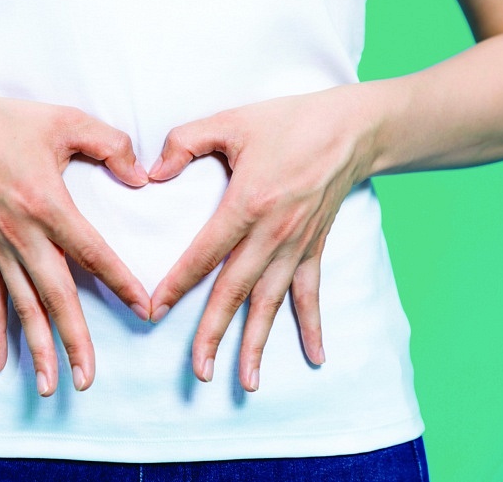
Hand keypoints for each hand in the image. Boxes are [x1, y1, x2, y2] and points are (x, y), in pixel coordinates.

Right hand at [0, 87, 150, 396]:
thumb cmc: (8, 123)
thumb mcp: (66, 121)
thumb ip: (111, 145)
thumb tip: (141, 178)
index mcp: (48, 205)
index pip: (92, 253)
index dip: (120, 283)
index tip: (144, 310)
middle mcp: (23, 236)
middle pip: (55, 296)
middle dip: (74, 339)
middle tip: (88, 378)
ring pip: (23, 307)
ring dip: (37, 348)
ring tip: (51, 386)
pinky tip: (0, 365)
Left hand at [148, 85, 375, 391]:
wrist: (351, 129)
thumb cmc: (288, 122)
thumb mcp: (231, 121)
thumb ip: (185, 142)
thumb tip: (151, 173)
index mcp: (247, 204)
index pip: (203, 254)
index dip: (176, 284)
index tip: (153, 311)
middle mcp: (273, 233)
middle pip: (235, 291)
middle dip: (214, 333)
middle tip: (198, 371)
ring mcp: (297, 246)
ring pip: (271, 302)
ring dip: (258, 342)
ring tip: (246, 381)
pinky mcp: (314, 248)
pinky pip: (311, 293)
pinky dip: (312, 326)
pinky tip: (315, 358)